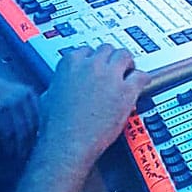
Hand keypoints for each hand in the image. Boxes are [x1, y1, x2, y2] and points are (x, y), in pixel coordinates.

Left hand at [0, 73, 40, 158]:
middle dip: (23, 128)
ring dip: (31, 121)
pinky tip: (29, 130)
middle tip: (22, 152)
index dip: (10, 131)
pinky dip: (33, 113)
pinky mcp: (5, 83)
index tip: (11, 152)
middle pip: (15, 100)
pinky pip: (28, 95)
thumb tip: (8, 134)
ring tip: (27, 143)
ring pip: (25, 95)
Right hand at [37, 45, 150, 165]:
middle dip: (110, 60)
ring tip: (128, 74)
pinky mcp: (126, 91)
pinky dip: (142, 79)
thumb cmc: (56, 125)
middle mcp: (91, 65)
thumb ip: (59, 82)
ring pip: (124, 55)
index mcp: (71, 62)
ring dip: (127, 65)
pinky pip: (141, 76)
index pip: (87, 50)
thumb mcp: (49, 95)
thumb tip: (62, 84)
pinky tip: (140, 85)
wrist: (67, 143)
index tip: (97, 67)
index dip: (93, 60)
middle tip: (113, 71)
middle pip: (107, 49)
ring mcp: (110, 76)